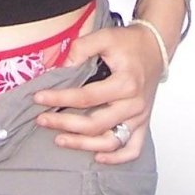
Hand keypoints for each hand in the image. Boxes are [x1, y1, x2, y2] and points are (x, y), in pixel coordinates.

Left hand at [31, 24, 163, 163]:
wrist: (155, 48)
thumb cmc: (130, 43)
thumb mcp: (105, 36)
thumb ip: (82, 48)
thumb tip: (62, 66)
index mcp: (126, 83)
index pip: (86, 97)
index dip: (60, 98)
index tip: (38, 97)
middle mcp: (134, 104)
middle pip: (95, 124)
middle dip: (64, 123)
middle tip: (42, 119)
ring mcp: (139, 117)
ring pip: (111, 141)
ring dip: (84, 144)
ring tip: (60, 140)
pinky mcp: (143, 123)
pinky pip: (133, 149)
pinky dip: (117, 158)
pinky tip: (97, 156)